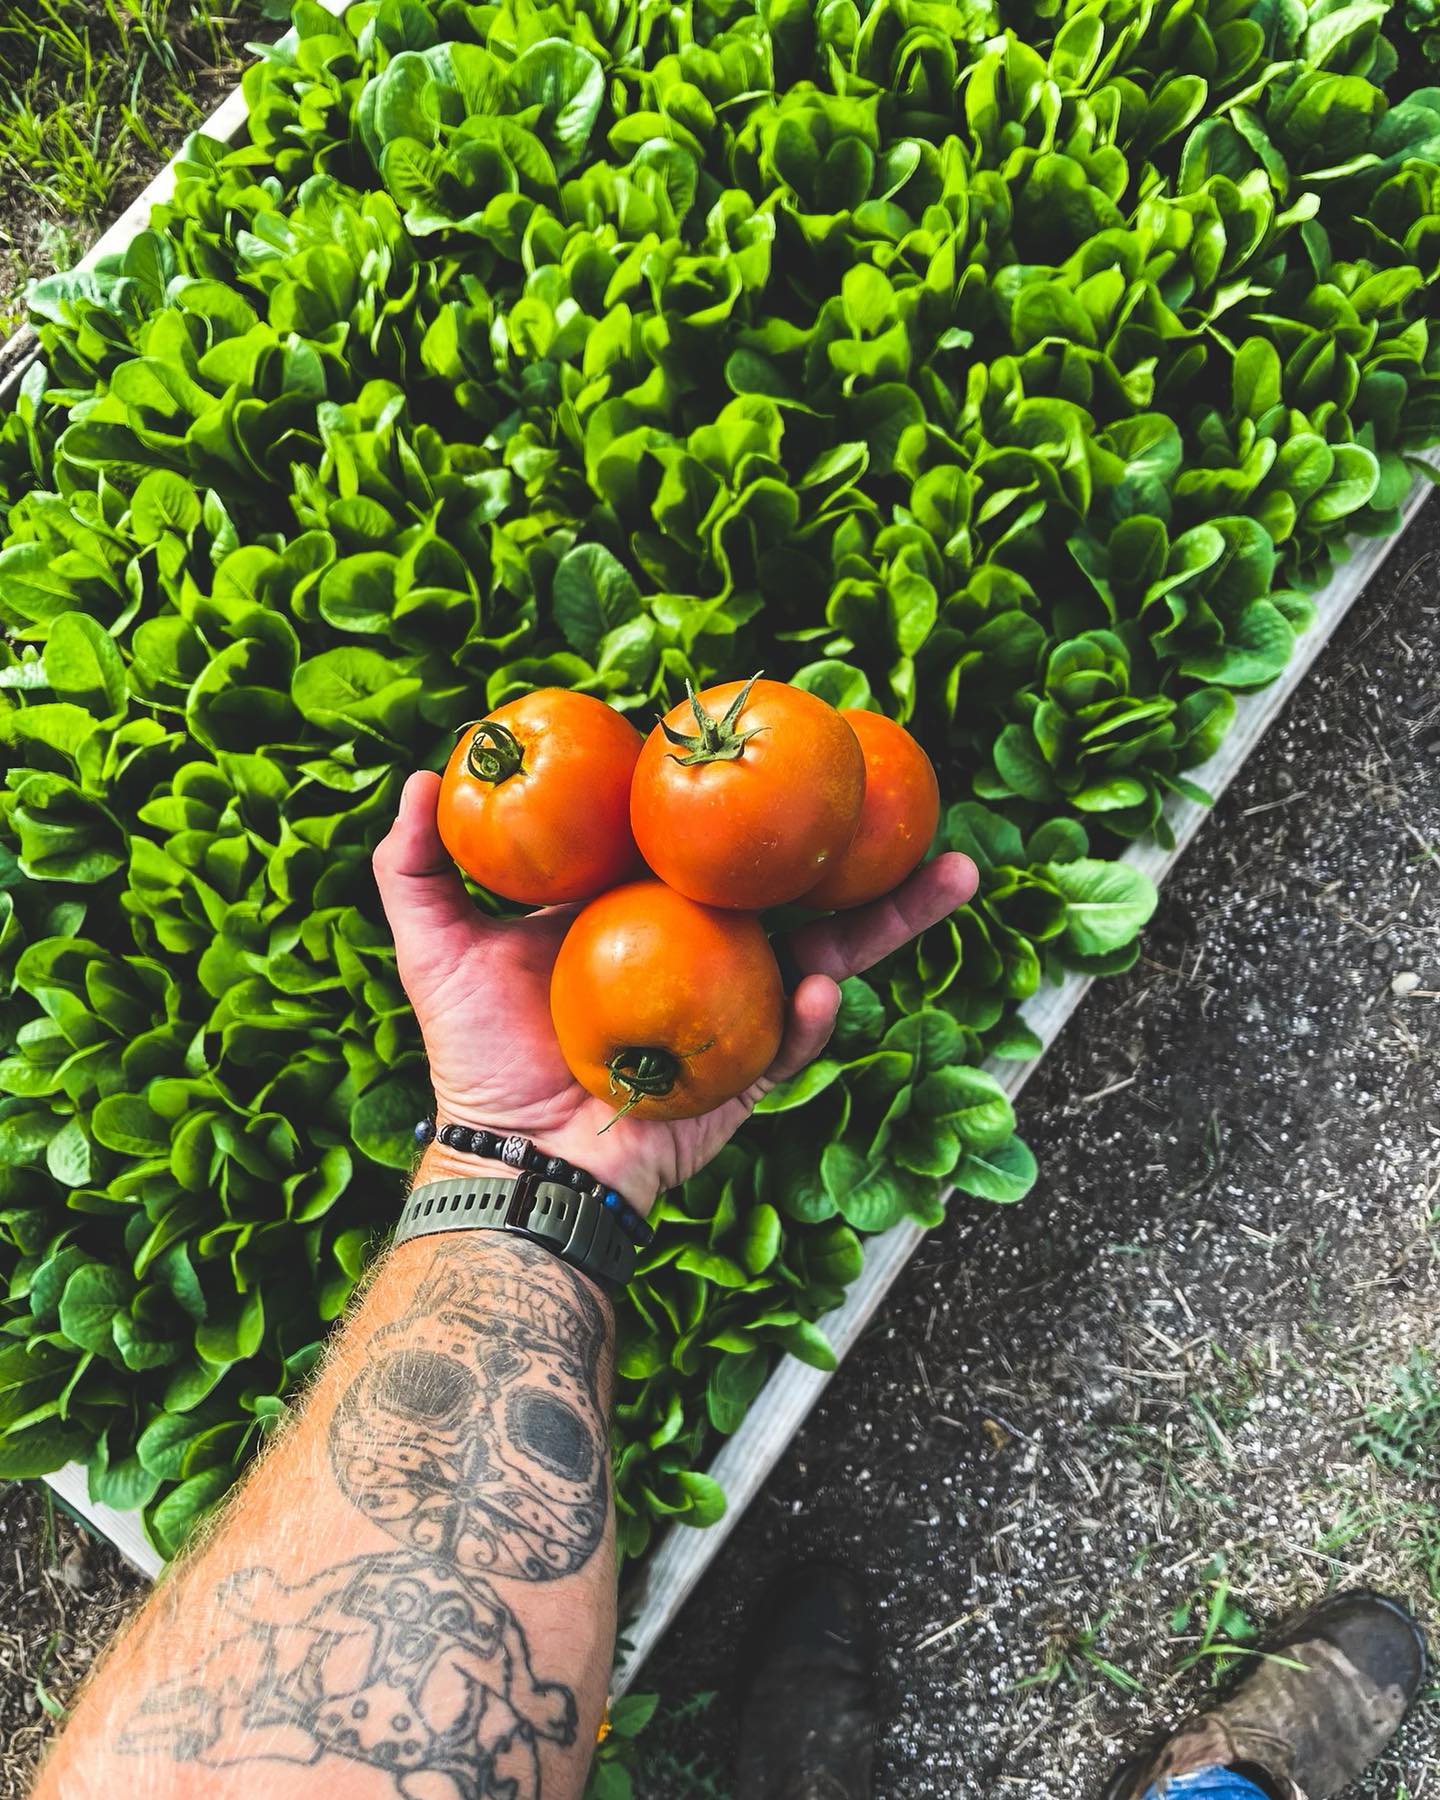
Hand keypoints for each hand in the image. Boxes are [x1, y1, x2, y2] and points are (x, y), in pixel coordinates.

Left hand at [373, 771, 976, 1212]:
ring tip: (951, 876)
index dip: (750, 792)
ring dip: (892, 917)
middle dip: (860, 844)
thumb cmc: (474, 1053)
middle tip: (915, 796)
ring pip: (828, 950)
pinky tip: (820, 988)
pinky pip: (793, 1038)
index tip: (796, 735)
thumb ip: (416, 864)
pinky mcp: (747, 1070)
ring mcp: (734, 1006)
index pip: (709, 837)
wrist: (512, 1161)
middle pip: (793, 882)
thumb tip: (429, 774)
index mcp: (646, 905)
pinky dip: (810, 1015)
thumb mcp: (433, 946)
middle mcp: (703, 945)